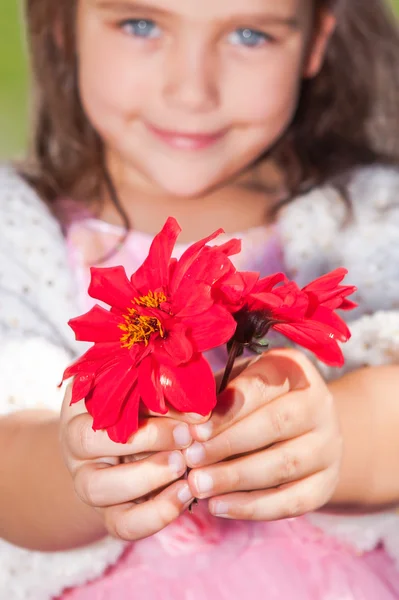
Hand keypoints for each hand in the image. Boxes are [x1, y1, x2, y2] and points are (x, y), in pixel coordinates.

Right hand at [60, 385, 204, 540]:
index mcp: (82, 403)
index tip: (190, 410)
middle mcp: (74, 442)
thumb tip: (200, 414)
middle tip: (187, 437)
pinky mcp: (107, 512)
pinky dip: (155, 514)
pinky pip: (122, 524)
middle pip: (88, 441)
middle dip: (146, 438)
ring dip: (147, 477)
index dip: (148, 404)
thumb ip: (171, 397)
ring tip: (185, 467)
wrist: (139, 445)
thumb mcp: (157, 395)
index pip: (102, 399)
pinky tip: (186, 494)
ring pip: (98, 488)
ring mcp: (86, 480)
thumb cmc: (152, 406)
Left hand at [184, 349, 342, 520]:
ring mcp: (328, 446)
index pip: (261, 386)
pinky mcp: (326, 484)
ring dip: (235, 478)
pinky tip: (218, 506)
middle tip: (190, 459)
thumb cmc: (254, 402)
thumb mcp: (236, 385)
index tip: (194, 429)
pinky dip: (252, 508)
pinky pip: (292, 501)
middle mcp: (320, 404)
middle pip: (276, 424)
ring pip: (284, 464)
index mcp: (294, 369)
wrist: (303, 431)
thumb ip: (211, 396)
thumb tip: (177, 416)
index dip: (227, 409)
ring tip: (197, 485)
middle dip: (228, 444)